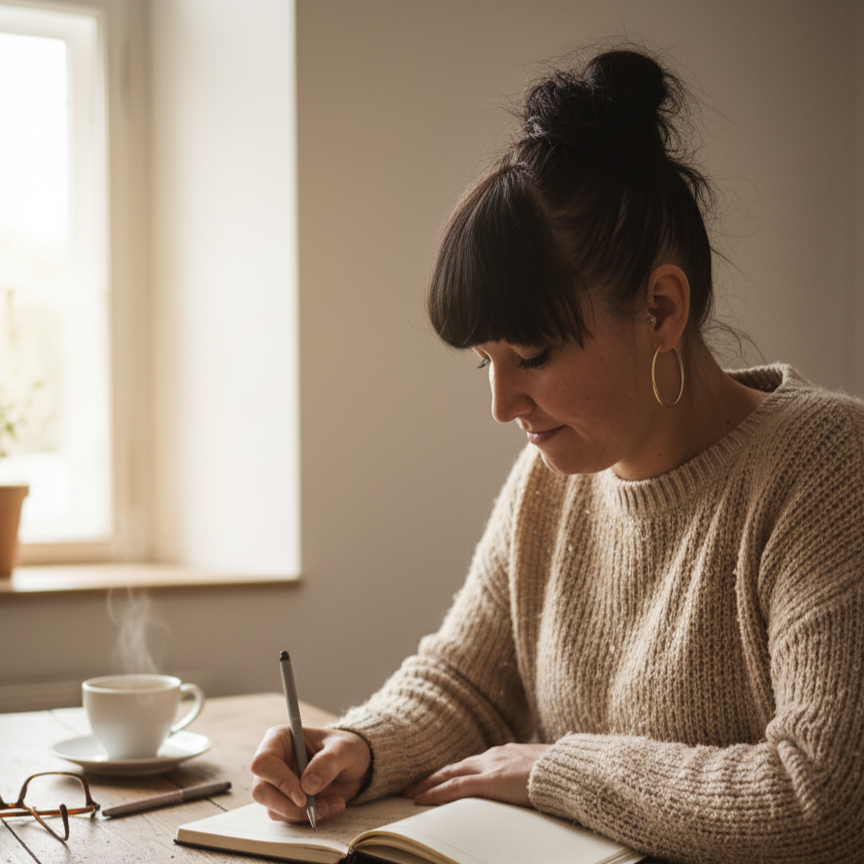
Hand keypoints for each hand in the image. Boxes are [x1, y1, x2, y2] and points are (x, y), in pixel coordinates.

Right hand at [251, 726, 371, 822]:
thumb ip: (328, 762)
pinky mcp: (285, 801)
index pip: (263, 762)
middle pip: (261, 791)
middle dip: (290, 806)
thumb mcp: (344, 749)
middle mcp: (273, 762)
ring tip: (333, 804)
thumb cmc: (345, 748)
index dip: (279, 781)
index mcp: (280, 739)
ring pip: (273, 809)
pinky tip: (330, 806)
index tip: (303, 797)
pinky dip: (309, 817)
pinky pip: (288, 817)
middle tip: (317, 808)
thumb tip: (308, 785)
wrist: (353, 765)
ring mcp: (277, 783)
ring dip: (303, 814)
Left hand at [404, 743, 550, 807]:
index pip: (471, 764)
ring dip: (429, 784)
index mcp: (505, 754)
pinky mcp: (490, 780)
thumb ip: (525, 777)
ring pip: (450, 775)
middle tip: (414, 786)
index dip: (452, 773)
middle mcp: (493, 756)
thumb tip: (523, 787)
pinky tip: (423, 799)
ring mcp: (490, 766)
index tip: (438, 780)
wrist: (569, 770)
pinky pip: (455, 787)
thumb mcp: (539, 774)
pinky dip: (436, 793)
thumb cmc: (561, 774)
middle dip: (433, 777)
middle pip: (455, 767)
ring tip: (413, 794)